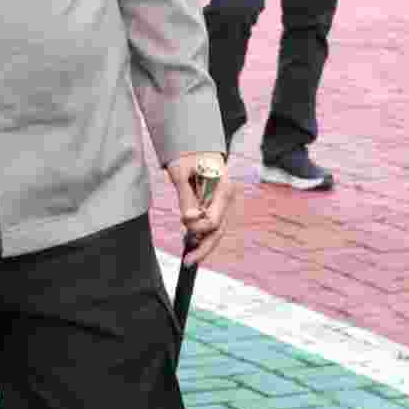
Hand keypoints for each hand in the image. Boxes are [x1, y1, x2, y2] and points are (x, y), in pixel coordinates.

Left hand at [164, 151, 233, 266]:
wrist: (195, 147)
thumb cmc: (188, 156)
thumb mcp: (182, 173)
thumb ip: (186, 197)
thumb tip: (188, 219)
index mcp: (223, 189)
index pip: (214, 220)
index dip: (197, 227)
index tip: (184, 220)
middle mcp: (226, 198)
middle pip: (218, 231)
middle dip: (204, 248)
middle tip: (188, 261)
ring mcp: (223, 203)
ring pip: (216, 231)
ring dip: (202, 243)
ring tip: (188, 256)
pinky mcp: (216, 206)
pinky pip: (211, 225)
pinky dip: (200, 234)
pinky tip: (190, 243)